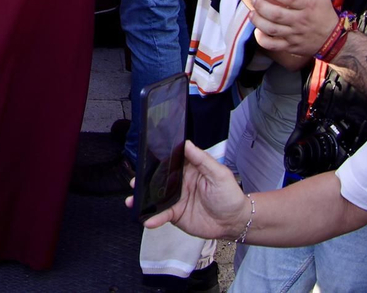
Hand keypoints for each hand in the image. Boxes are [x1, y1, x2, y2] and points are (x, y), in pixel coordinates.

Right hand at [130, 141, 253, 240]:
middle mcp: (179, 183)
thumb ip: (202, 159)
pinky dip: (154, 218)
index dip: (156, 161)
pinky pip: (162, 214)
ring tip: (132, 201)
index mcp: (188, 169)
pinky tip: (147, 220)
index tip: (143, 159)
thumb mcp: (219, 173)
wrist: (234, 221)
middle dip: (143, 180)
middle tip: (134, 182)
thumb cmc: (230, 195)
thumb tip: (187, 143)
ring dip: (143, 199)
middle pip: (157, 179)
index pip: (169, 161)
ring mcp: (176, 199)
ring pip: (155, 197)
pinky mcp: (176, 214)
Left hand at [252, 0, 338, 55]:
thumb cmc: (322, 10)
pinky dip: (261, 39)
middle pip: (276, 14)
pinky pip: (272, 45)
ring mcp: (295, 35)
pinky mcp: (290, 46)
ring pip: (271, 29)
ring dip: (258, 20)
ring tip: (252, 13)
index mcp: (309, 5)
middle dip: (261, 5)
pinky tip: (258, 30)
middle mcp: (301, 21)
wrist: (332, 39)